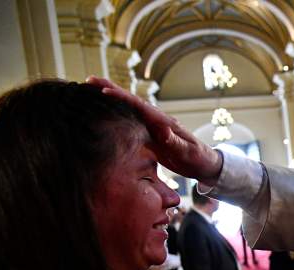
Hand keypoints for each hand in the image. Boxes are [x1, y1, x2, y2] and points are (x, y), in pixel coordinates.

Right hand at [85, 77, 222, 182]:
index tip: (104, 91)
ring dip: (111, 98)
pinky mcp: (150, 135)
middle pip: (131, 102)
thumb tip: (162, 129)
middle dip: (111, 90)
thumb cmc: (198, 159)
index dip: (122, 98)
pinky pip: (131, 121)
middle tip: (89, 80)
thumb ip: (175, 141)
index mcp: (164, 122)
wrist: (204, 164)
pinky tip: (105, 110)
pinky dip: (117, 113)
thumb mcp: (188, 153)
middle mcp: (157, 121)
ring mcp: (152, 127)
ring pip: (128, 109)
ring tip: (90, 88)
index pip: (140, 107)